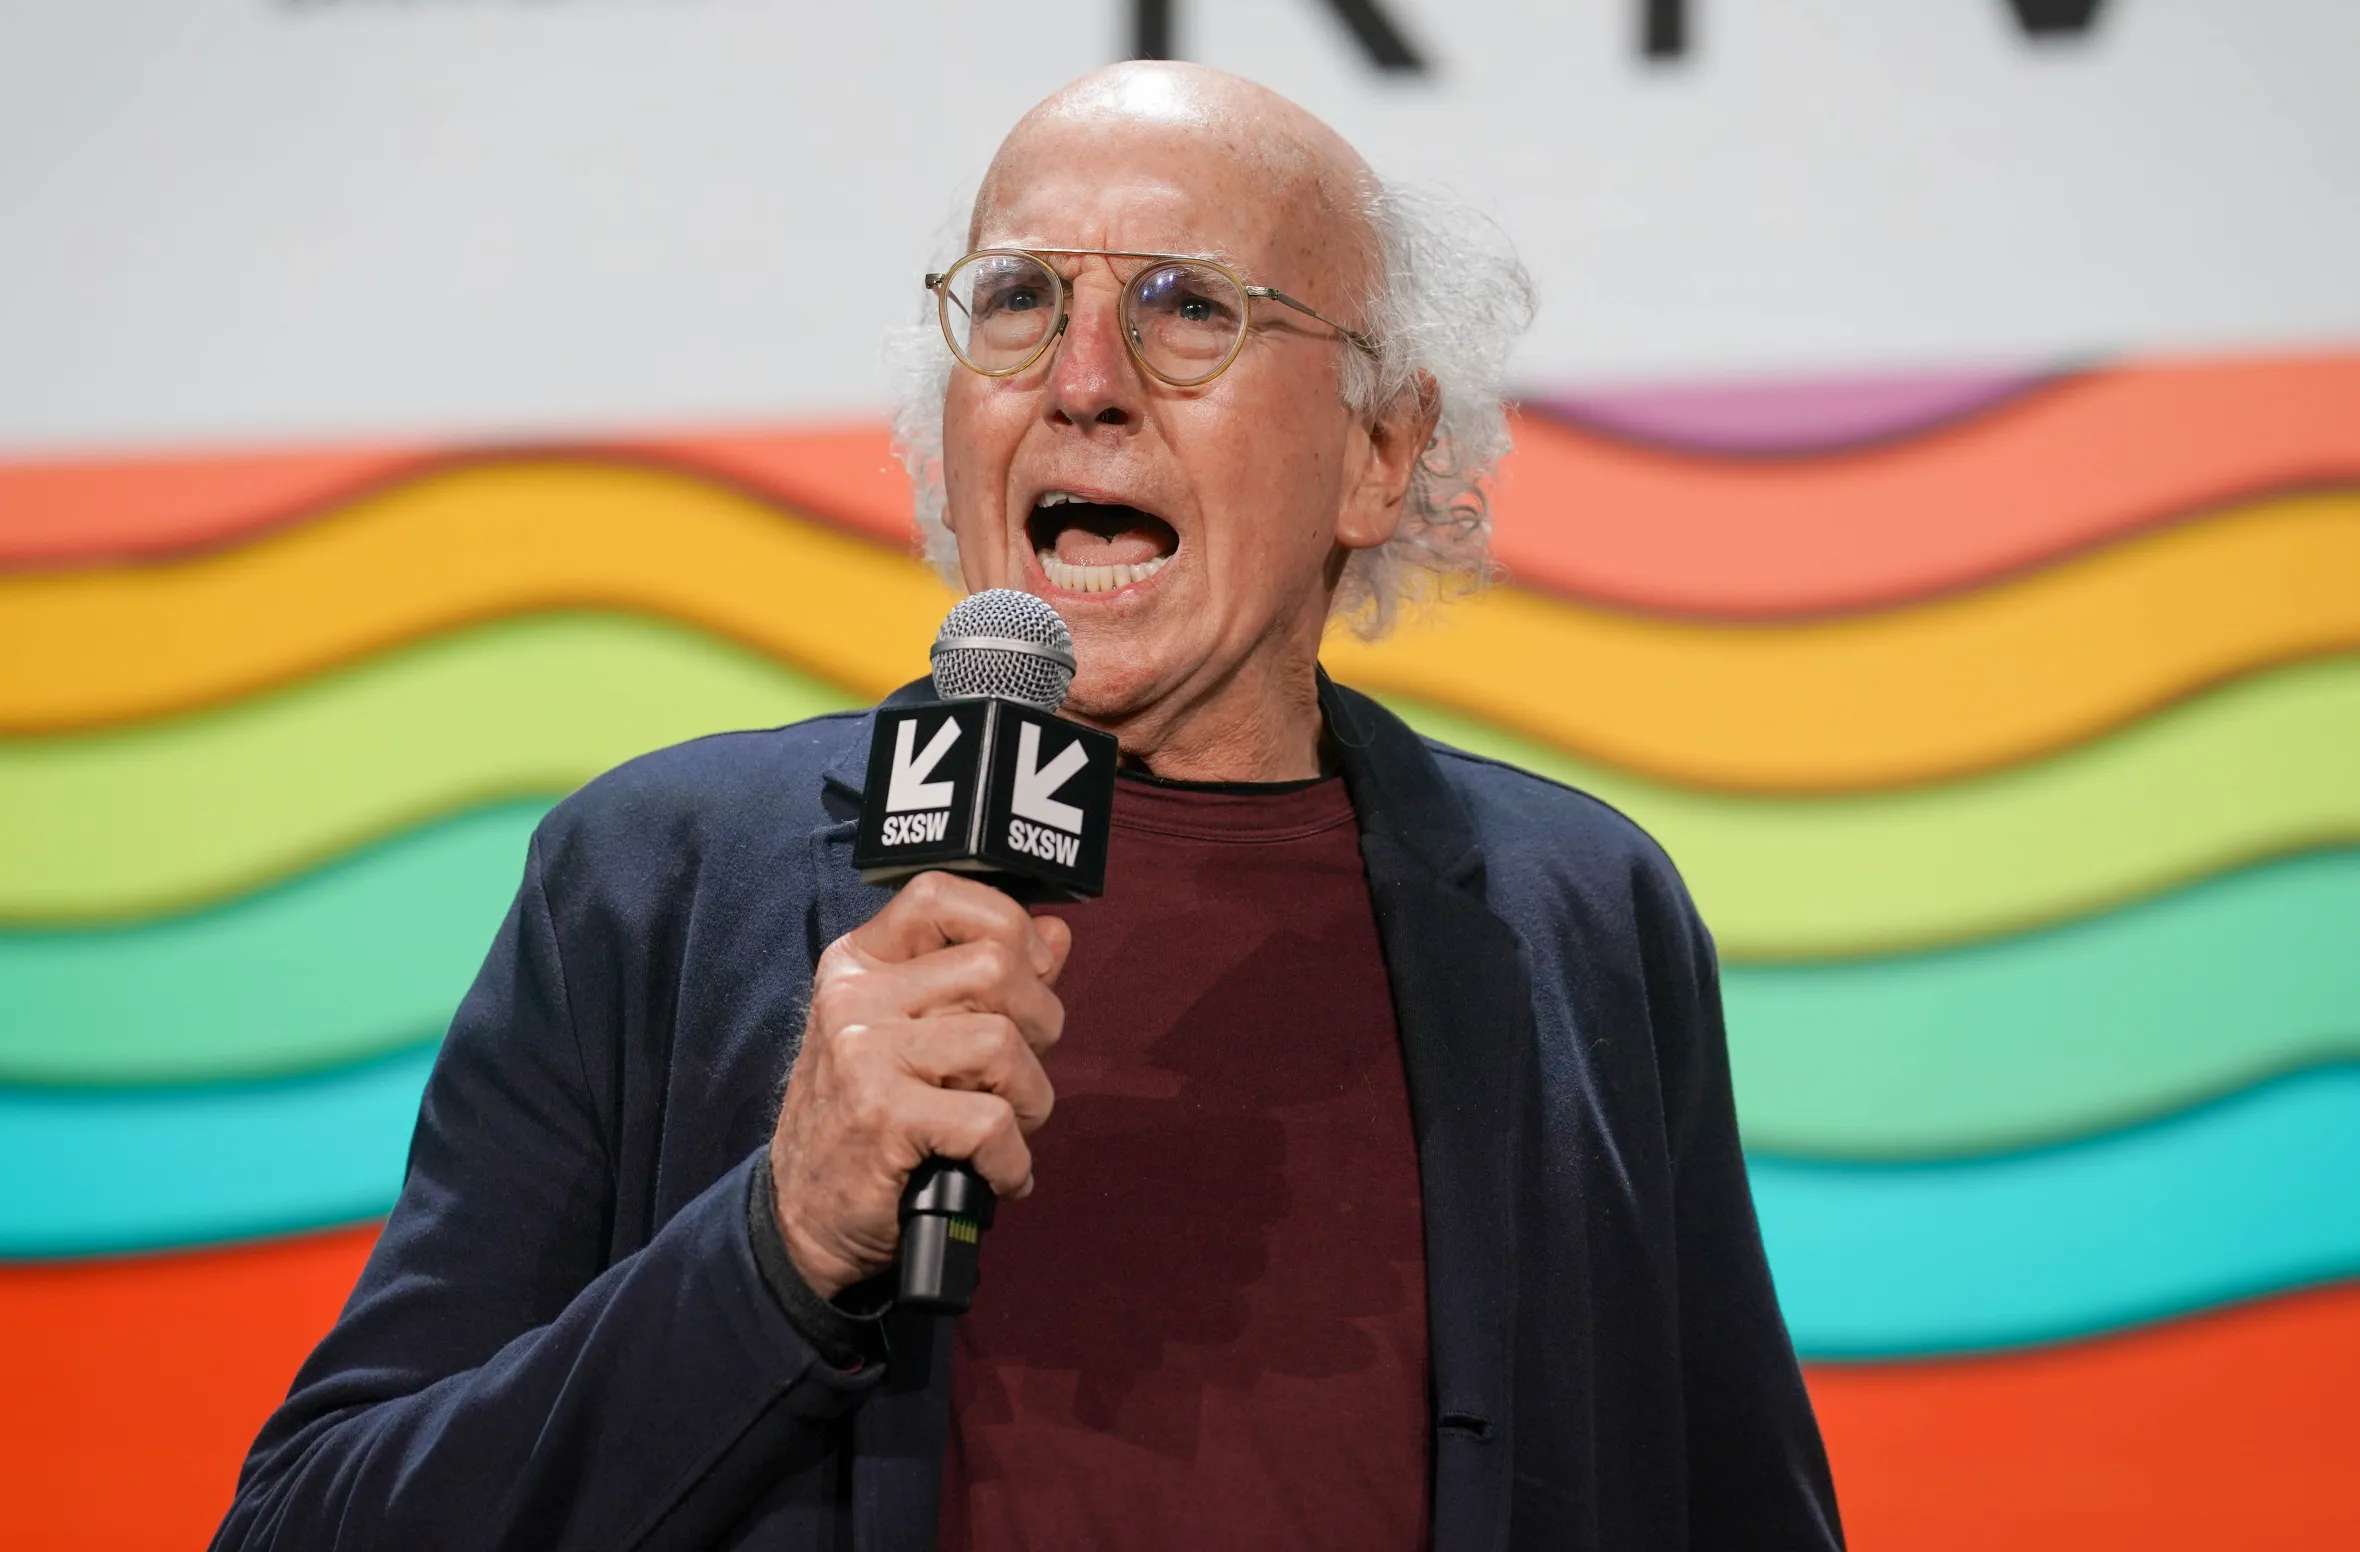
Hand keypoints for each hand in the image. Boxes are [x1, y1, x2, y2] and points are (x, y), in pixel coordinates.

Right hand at [768, 872, 1071, 1300]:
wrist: (804, 1217)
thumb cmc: (871, 1120)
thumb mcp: (915, 1035)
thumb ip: (984, 982)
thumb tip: (1056, 933)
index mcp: (861, 964)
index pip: (939, 894)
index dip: (1006, 923)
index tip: (1031, 970)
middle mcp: (856, 997)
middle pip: (996, 966)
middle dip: (1040, 1025)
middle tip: (1020, 1073)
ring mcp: (864, 1055)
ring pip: (1003, 1043)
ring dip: (1031, 1099)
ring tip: (1009, 1128)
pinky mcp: (882, 1117)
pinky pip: (992, 1121)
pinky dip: (1014, 1160)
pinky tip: (999, 1173)